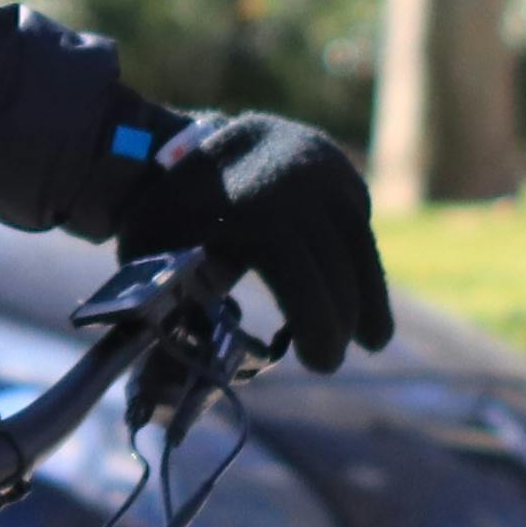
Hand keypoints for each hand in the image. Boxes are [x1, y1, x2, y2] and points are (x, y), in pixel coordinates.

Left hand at [116, 110, 392, 369]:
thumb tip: (176, 384)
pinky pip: (355, 223)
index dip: (318, 328)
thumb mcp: (151, 258)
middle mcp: (297, 181)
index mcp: (254, 207)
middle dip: (339, 320)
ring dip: (369, 296)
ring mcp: (322, 166)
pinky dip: (359, 260)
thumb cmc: (158, 215)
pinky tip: (361, 294)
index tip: (321, 364)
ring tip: (373, 339)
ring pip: (358, 246)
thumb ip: (175, 311)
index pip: (303, 281)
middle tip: (328, 360)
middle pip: (337, 269)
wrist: (170, 142)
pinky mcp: (335, 165)